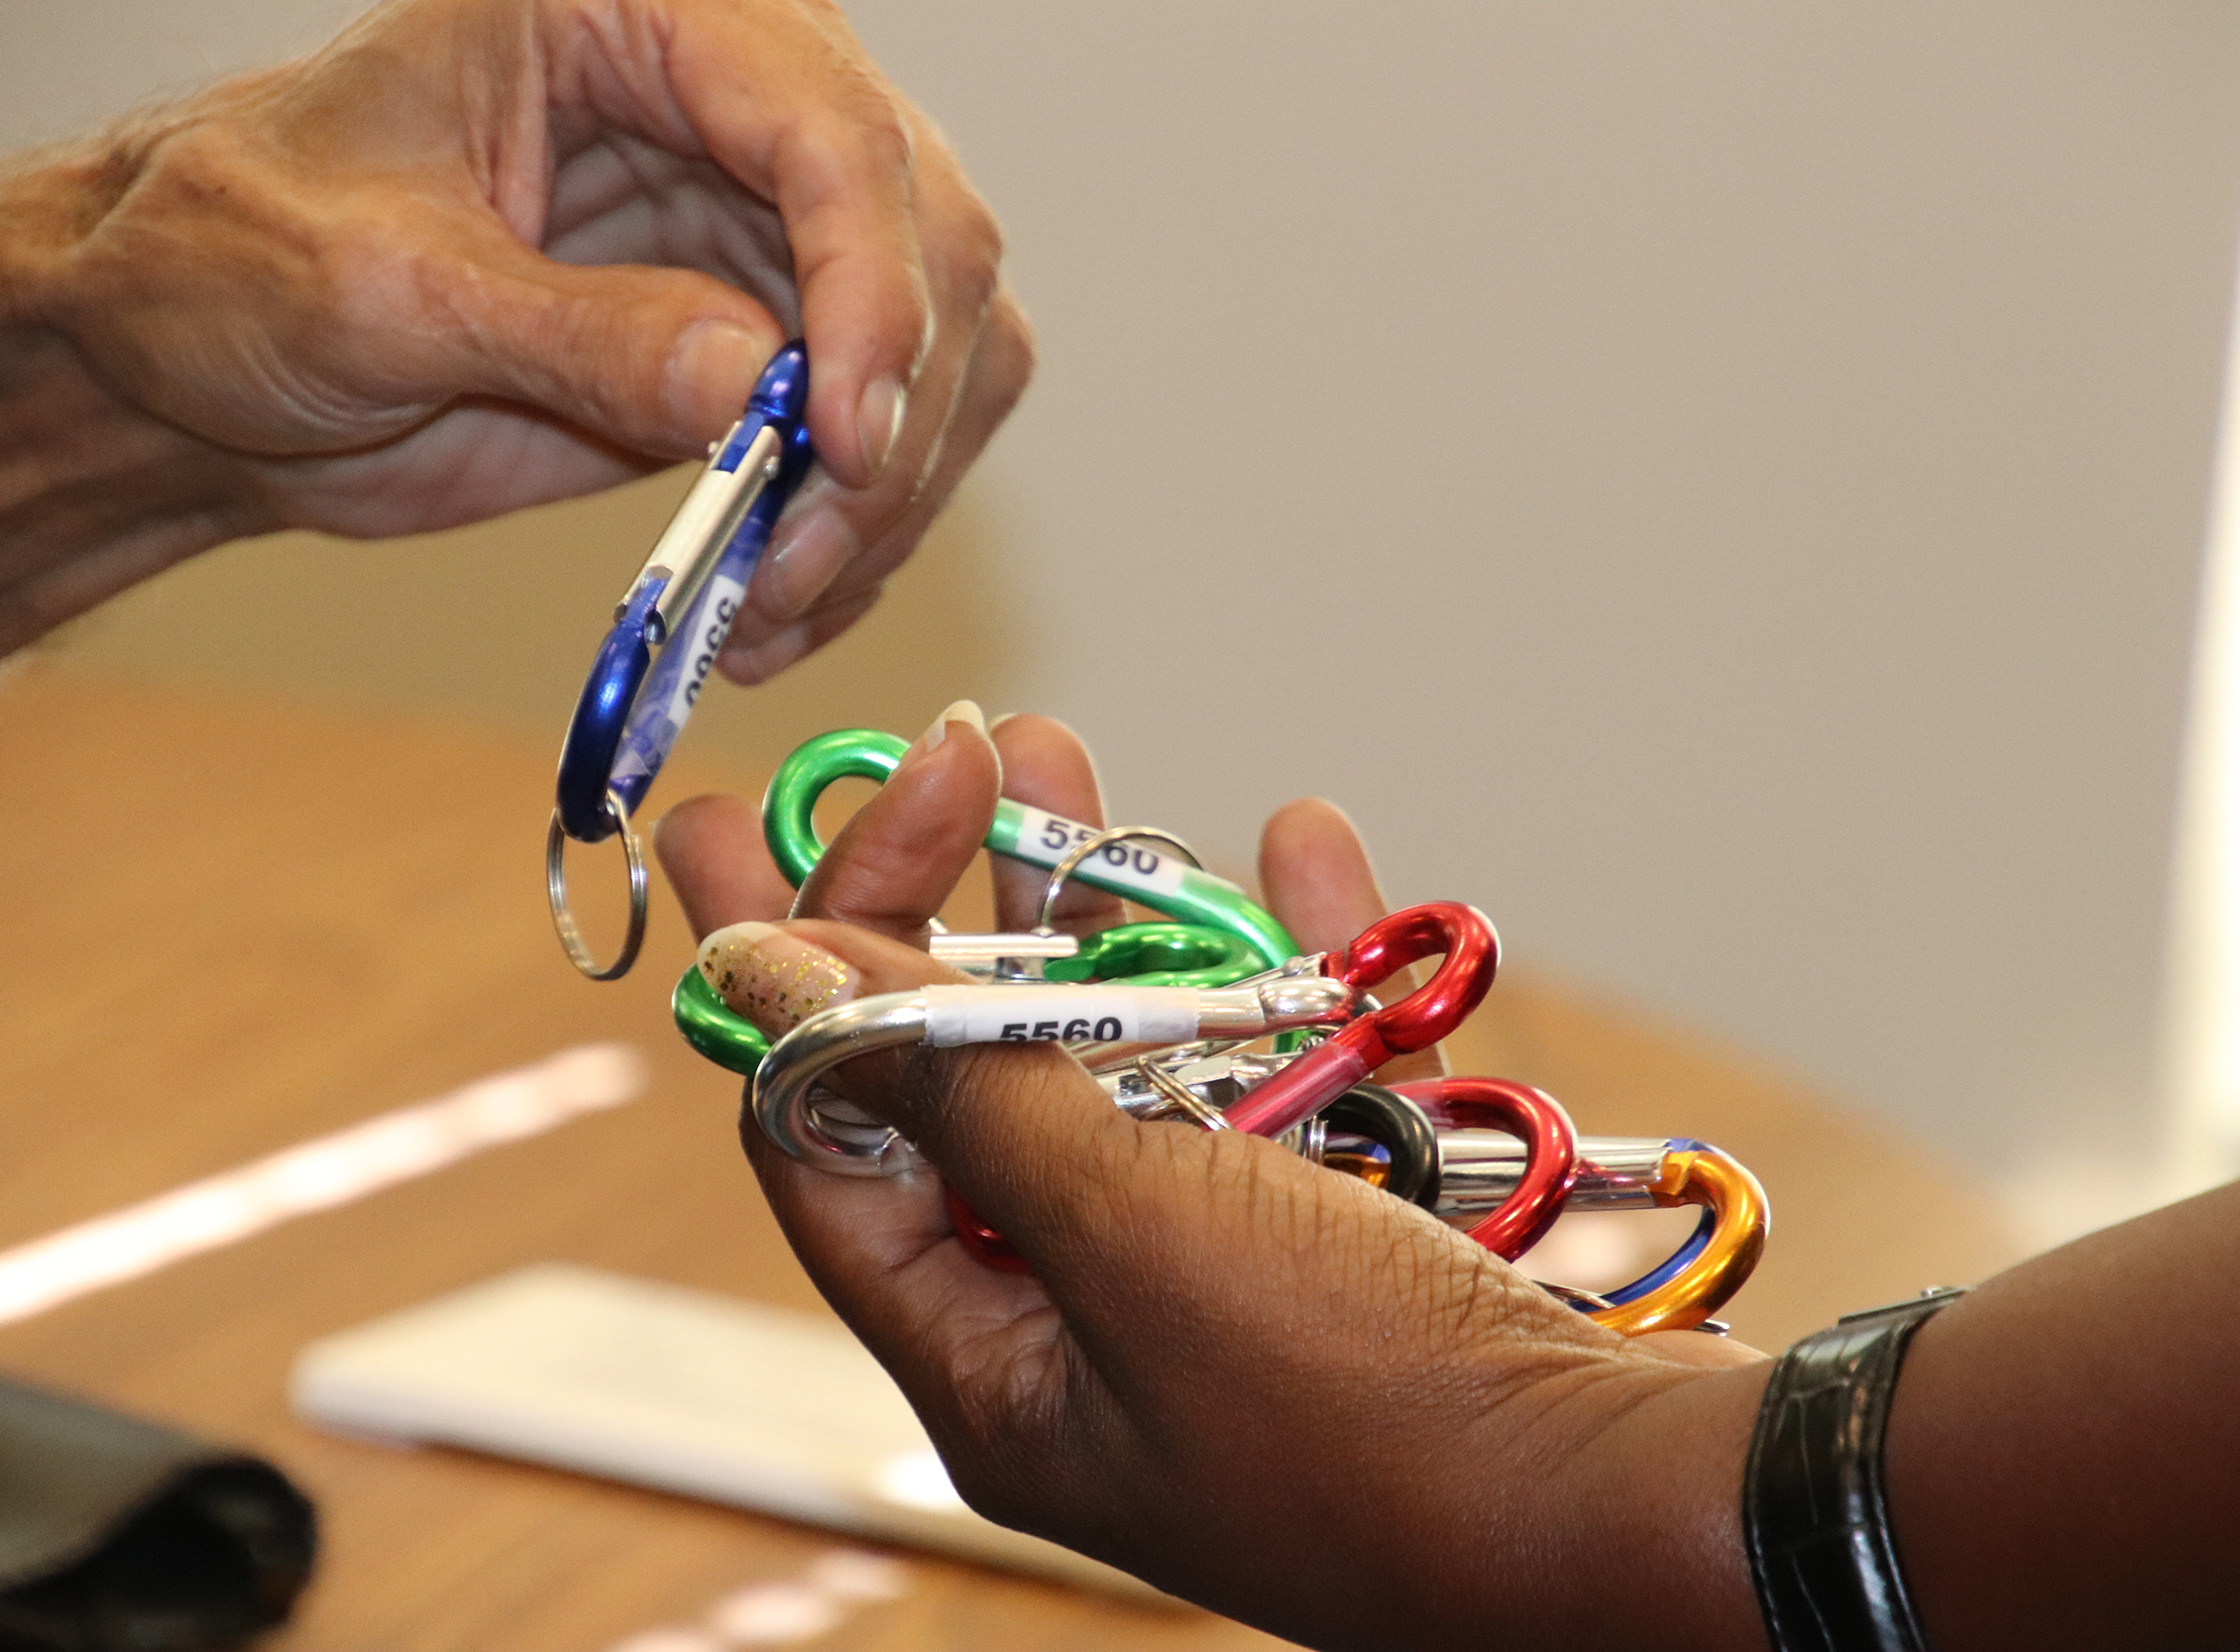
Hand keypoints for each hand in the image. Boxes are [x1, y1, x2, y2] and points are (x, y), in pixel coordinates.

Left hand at [58, 0, 1030, 673]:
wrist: (194, 359)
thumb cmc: (231, 256)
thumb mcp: (377, 285)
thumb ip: (574, 331)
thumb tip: (762, 387)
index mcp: (642, 11)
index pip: (829, 128)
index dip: (869, 287)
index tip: (843, 442)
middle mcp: (733, 104)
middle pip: (931, 241)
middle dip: (895, 419)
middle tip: (800, 558)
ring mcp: (762, 233)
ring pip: (946, 353)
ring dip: (888, 501)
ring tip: (767, 606)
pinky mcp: (762, 351)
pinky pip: (883, 444)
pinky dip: (857, 541)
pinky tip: (768, 611)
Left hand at [657, 707, 1772, 1650]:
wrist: (1650, 1511)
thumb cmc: (1367, 1406)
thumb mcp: (1123, 1228)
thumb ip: (951, 1087)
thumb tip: (767, 974)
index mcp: (994, 1358)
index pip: (832, 1138)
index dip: (783, 973)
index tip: (749, 816)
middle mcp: (1093, 1320)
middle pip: (976, 1081)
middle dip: (956, 910)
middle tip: (948, 754)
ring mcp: (1232, 1274)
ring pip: (1135, 1058)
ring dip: (1114, 912)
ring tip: (1073, 767)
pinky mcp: (1360, 1231)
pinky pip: (1302, 1075)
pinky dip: (1299, 967)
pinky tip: (1305, 855)